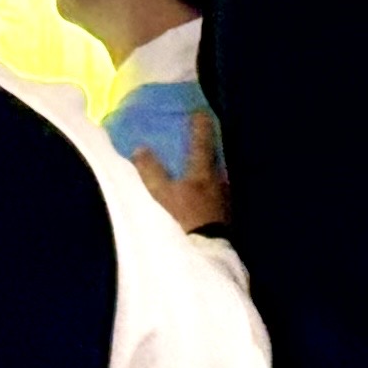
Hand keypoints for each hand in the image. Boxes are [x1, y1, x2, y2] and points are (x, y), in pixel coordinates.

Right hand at [132, 113, 227, 234]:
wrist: (203, 255)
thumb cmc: (180, 220)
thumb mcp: (160, 194)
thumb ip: (150, 171)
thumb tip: (141, 149)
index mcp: (202, 173)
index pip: (202, 144)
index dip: (200, 128)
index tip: (201, 113)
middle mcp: (219, 184)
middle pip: (215, 161)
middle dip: (209, 151)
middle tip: (204, 142)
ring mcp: (225, 203)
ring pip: (219, 181)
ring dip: (211, 174)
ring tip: (202, 172)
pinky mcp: (226, 220)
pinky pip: (219, 199)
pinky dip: (212, 194)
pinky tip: (205, 200)